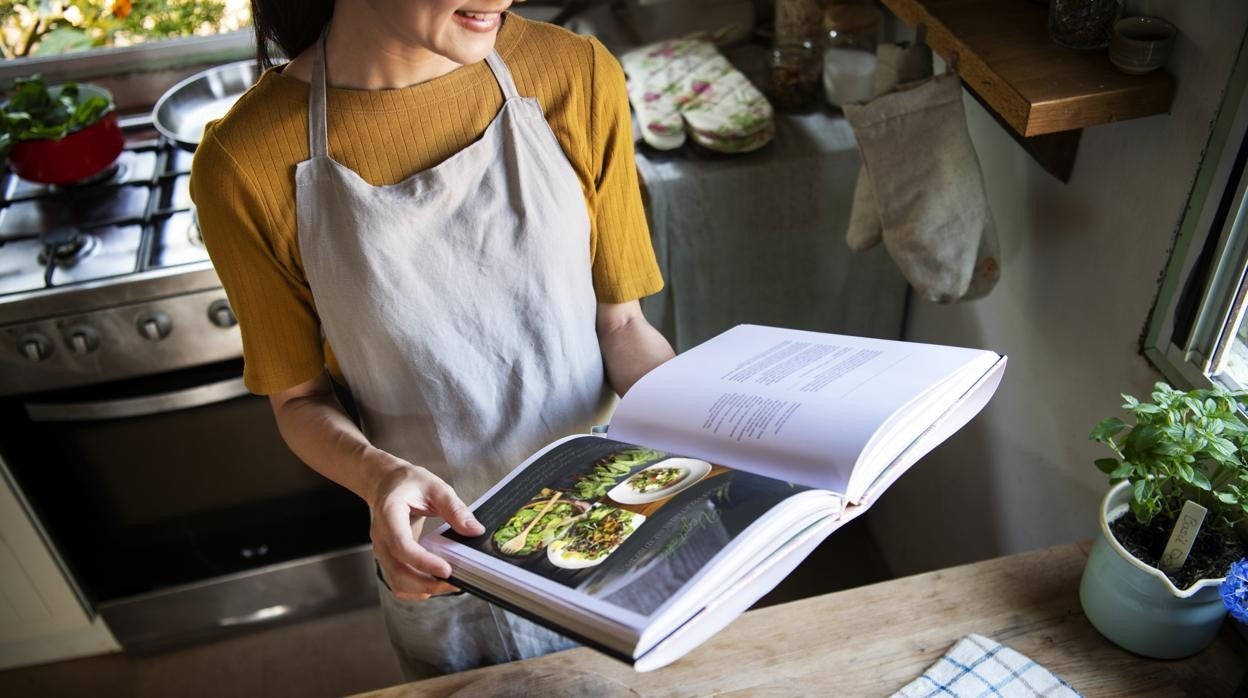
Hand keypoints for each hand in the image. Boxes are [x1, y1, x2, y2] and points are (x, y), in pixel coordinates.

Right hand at [368, 456, 484, 600]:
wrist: (387, 483)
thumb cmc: (409, 482)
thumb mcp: (435, 487)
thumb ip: (455, 508)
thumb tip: (475, 530)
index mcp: (389, 513)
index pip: (401, 545)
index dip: (423, 561)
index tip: (446, 569)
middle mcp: (380, 535)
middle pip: (397, 569)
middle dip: (426, 582)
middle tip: (453, 583)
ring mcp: (382, 549)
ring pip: (395, 580)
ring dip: (421, 588)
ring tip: (447, 585)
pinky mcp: (388, 557)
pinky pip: (396, 581)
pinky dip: (414, 589)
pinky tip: (433, 584)